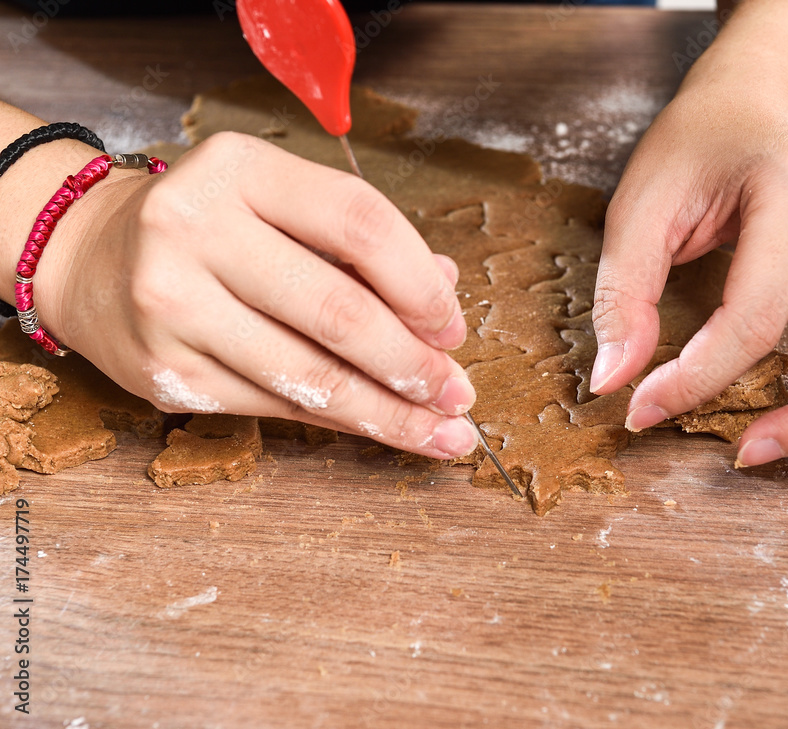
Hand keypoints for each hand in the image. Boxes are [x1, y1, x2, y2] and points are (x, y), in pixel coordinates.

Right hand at [34, 132, 479, 457]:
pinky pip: (275, 407)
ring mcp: (171, 305)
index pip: (359, 223)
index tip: (453, 328)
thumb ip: (358, 241)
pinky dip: (339, 422)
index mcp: (239, 169)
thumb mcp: (277, 201)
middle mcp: (194, 229)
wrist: (86, 255)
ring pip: (309, 376)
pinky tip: (380, 428)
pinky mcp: (162, 373)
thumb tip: (443, 288)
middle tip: (457, 394)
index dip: (421, 285)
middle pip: (338, 311)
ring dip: (388, 412)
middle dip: (413, 365)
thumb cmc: (209, 225)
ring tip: (441, 432)